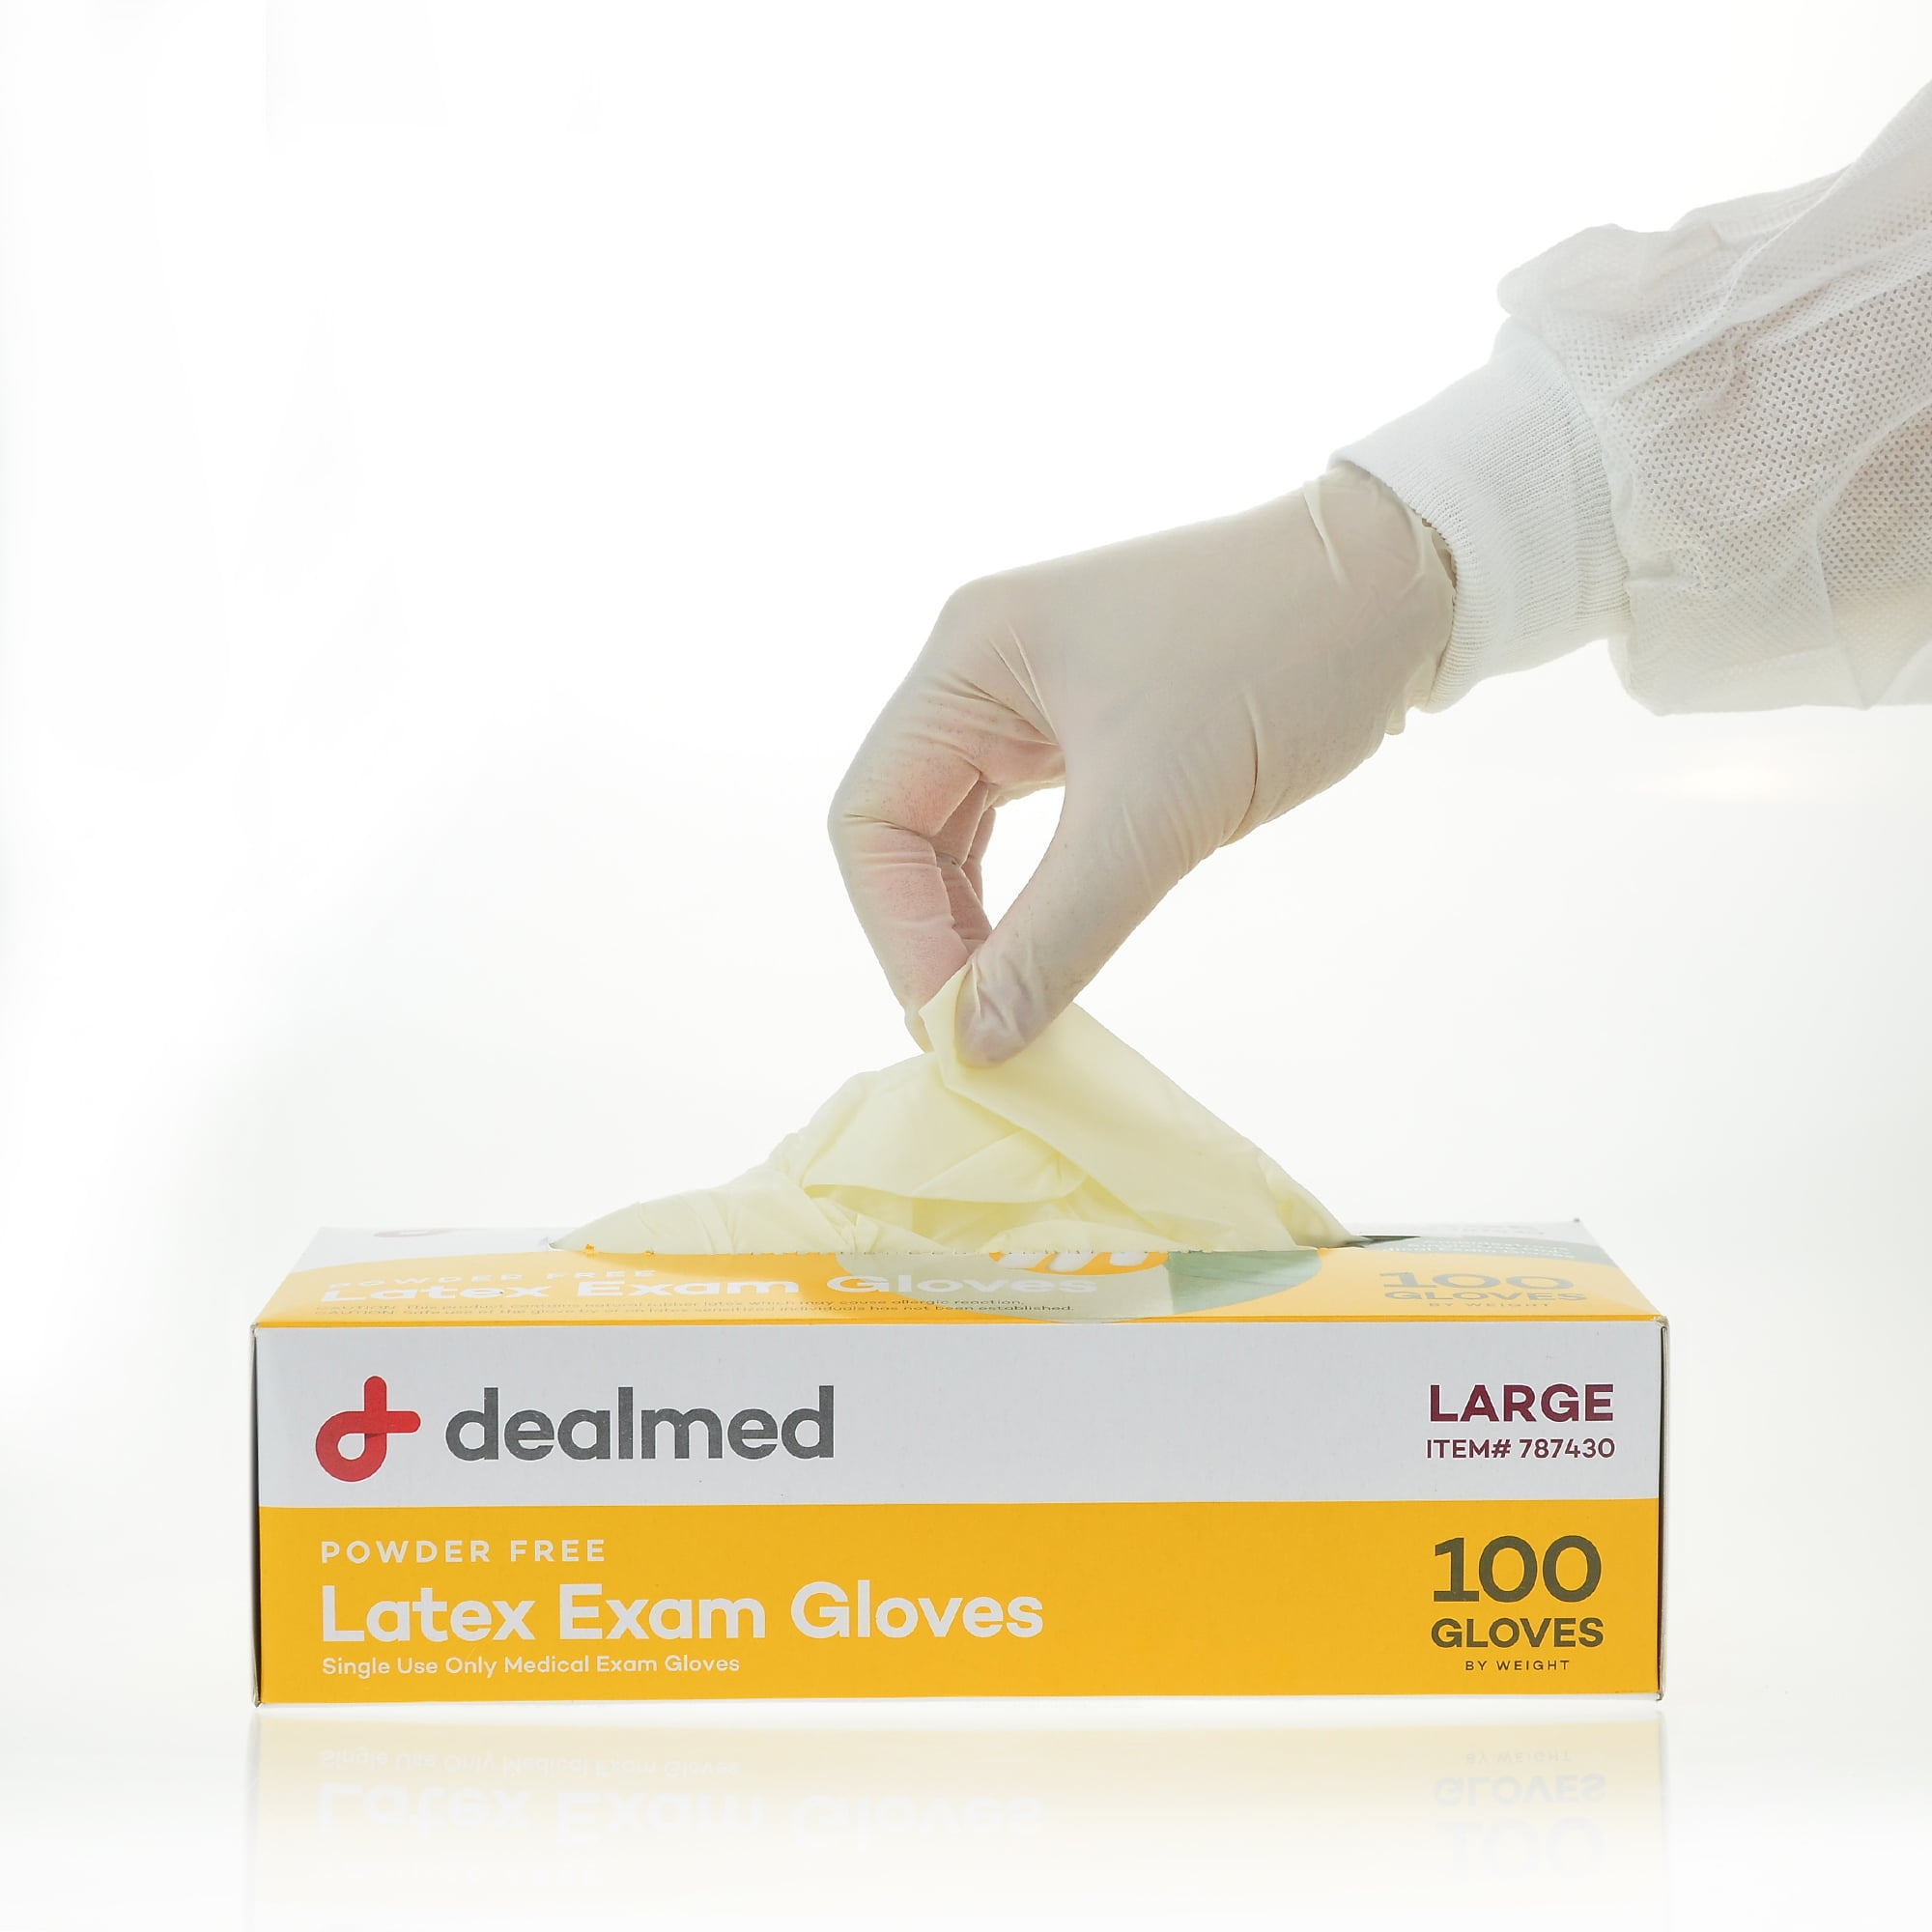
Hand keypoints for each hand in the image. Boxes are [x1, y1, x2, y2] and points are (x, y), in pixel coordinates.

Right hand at [829, 463, 1453, 1063]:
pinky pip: (1025, 831)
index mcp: (970, 657)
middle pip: (905, 830)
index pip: (873, 815)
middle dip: (933, 936)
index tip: (953, 1021)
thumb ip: (1059, 935)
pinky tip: (1044, 956)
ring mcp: (1032, 698)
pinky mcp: (1089, 729)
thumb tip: (978, 1043)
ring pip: (961, 839)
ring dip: (976, 927)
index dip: (898, 930)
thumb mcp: (1161, 811)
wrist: (1400, 585)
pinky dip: (1028, 902)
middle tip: (977, 1034)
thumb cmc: (1280, 661)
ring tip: (1005, 1012)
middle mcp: (982, 671)